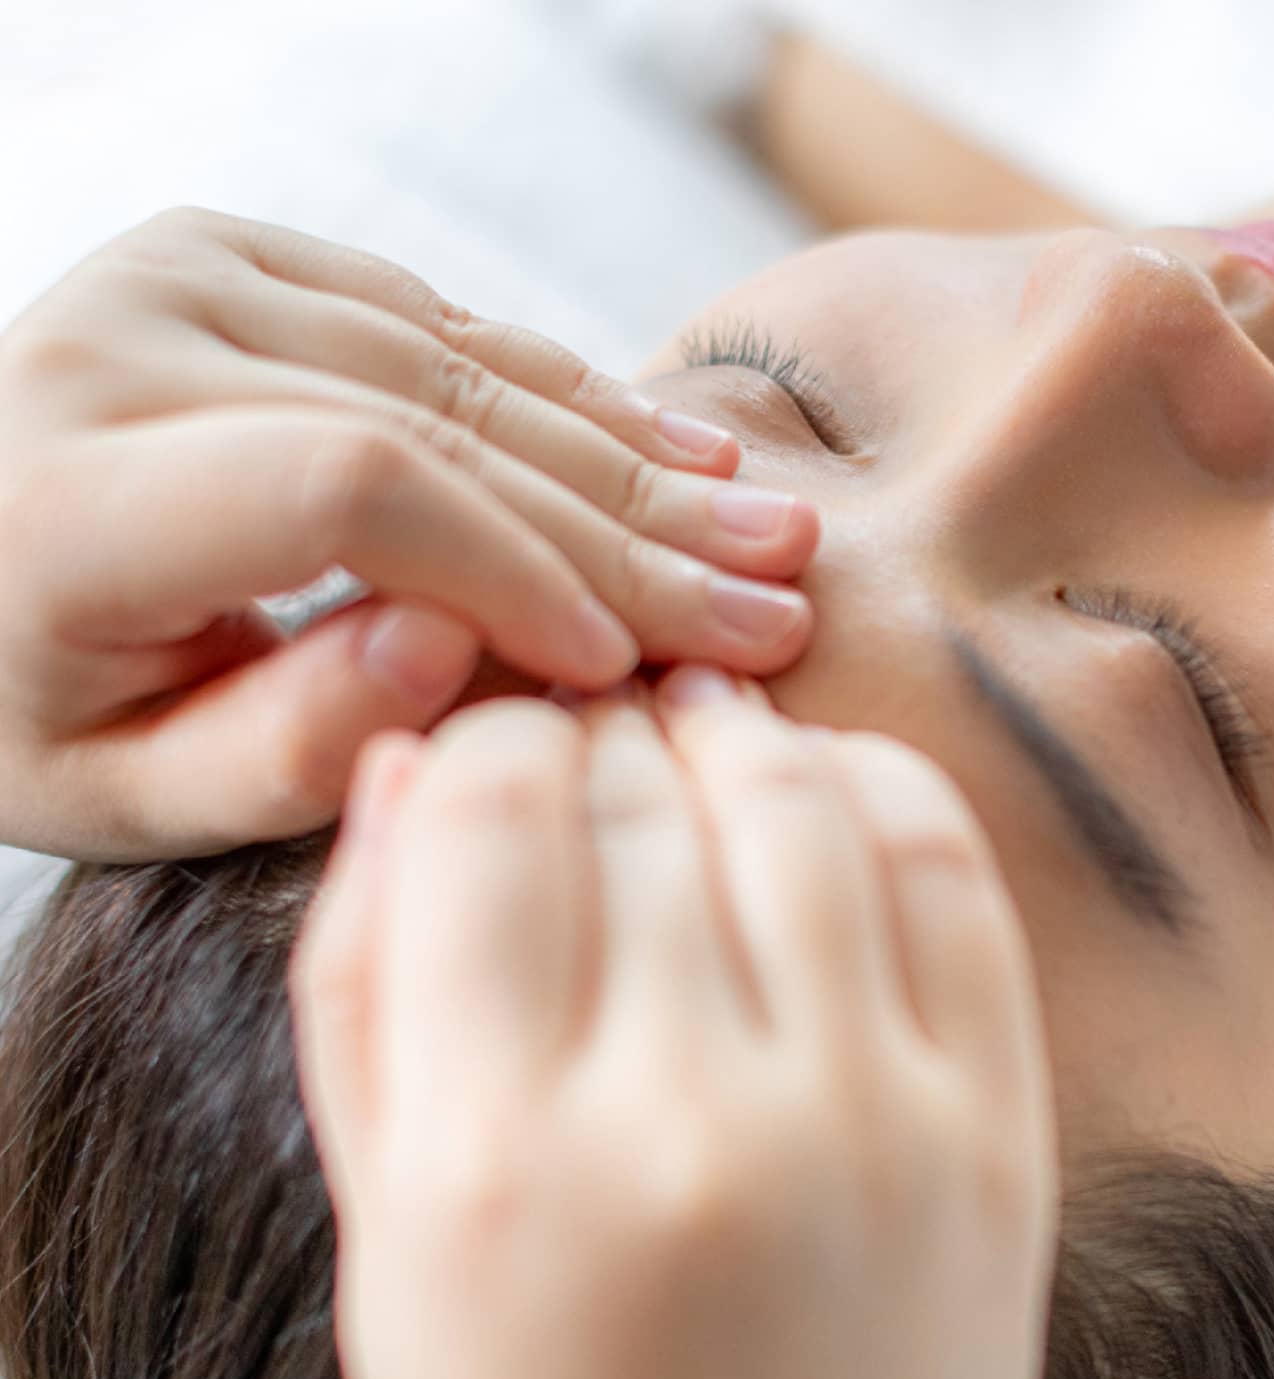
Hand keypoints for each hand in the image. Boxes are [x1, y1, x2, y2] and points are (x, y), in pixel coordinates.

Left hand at [0, 208, 817, 859]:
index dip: (516, 571)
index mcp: (68, 487)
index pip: (347, 490)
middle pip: (432, 424)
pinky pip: (445, 326)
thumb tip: (453, 642)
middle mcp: (127, 342)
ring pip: (463, 370)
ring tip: (759, 529)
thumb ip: (276, 744)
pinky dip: (570, 396)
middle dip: (621, 530)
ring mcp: (188, 276)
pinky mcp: (242, 259)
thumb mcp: (119, 794)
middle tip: (769, 600)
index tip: (623, 665)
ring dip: (629, 461)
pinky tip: (675, 450)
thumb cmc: (29, 704)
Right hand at [289, 666, 1058, 1378]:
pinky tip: (825, 785)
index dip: (487, 739)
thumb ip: (363, 989)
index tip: (498, 754)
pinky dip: (880, 785)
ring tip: (697, 731)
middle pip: (643, 794)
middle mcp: (694, 1123)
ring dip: (734, 733)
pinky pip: (952, 876)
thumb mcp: (386, 1240)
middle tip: (594, 734)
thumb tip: (414, 767)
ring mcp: (872, 1123)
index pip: (490, 813)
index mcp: (500, 1160)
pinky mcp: (999, 1135)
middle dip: (600, 729)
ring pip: (801, 799)